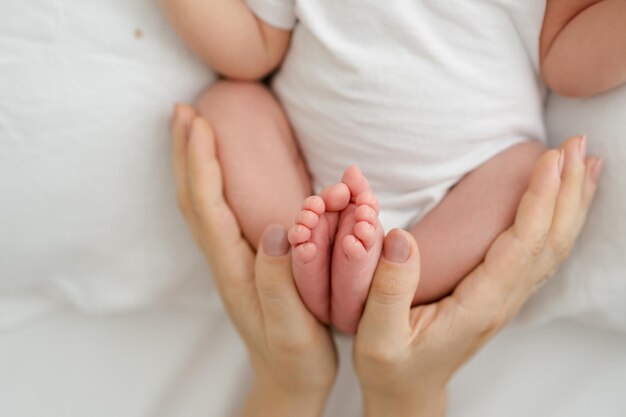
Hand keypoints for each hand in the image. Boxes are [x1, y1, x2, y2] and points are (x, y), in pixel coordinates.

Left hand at [170, 104, 336, 416]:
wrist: (289, 382)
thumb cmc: (296, 358)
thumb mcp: (292, 330)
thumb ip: (278, 284)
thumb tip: (276, 229)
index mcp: (235, 271)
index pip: (208, 207)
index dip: (201, 162)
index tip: (200, 121)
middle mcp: (224, 262)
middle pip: (193, 199)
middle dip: (185, 153)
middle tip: (183, 110)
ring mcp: (231, 262)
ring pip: (200, 204)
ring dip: (192, 163)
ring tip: (192, 128)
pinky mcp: (242, 262)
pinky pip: (216, 213)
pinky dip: (210, 182)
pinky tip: (218, 168)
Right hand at [353, 136, 602, 416]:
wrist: (407, 391)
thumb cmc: (391, 365)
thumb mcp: (378, 335)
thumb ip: (389, 289)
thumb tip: (402, 237)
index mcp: (478, 306)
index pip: (522, 245)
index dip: (539, 200)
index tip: (550, 159)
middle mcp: (502, 300)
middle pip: (550, 241)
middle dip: (567, 190)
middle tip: (576, 145)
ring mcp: (506, 298)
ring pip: (553, 247)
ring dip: (571, 203)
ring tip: (586, 164)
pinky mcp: (500, 294)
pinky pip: (541, 254)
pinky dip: (559, 222)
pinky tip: (563, 203)